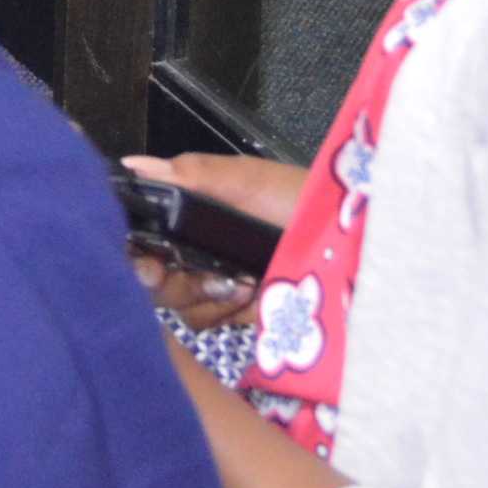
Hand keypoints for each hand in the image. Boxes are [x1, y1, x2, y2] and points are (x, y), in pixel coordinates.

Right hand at [122, 152, 308, 329]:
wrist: (353, 243)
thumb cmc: (301, 201)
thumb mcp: (248, 181)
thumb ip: (191, 175)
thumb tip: (134, 165)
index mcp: (191, 210)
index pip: (142, 233)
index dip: (134, 250)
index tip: (148, 261)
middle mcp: (195, 245)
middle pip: (152, 276)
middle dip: (172, 280)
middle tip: (199, 274)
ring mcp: (215, 282)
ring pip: (178, 304)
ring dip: (207, 296)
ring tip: (243, 282)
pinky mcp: (236, 313)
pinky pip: (207, 322)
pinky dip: (227, 311)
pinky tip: (253, 296)